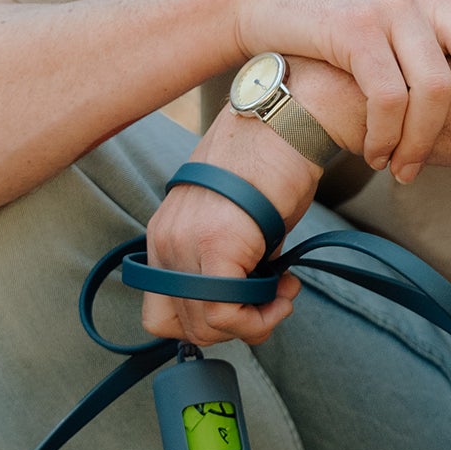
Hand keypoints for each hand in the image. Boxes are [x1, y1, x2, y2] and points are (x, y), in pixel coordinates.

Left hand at [140, 106, 315, 346]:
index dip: (204, 324)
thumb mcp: (240, 226)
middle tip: (273, 300)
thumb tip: (246, 303)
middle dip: (233, 328)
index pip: (161, 313)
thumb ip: (230, 266)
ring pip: (203, 326)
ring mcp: (183, 243)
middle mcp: (164, 242)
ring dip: (252, 323)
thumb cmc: (274, 166)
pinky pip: (221, 312)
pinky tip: (285, 291)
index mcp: (164, 236)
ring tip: (284, 292)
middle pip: (182, 326)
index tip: (244, 305)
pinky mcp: (214, 244)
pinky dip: (256, 318)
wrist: (289, 121)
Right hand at [228, 0, 450, 181]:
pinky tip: (375, 155)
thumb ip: (435, 46)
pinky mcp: (355, 30)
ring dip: (423, 143)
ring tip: (404, 171)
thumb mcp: (395, 25)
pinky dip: (386, 136)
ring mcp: (393, 10)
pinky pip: (388, 96)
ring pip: (436, 89)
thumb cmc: (331, 27)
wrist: (264, 1)